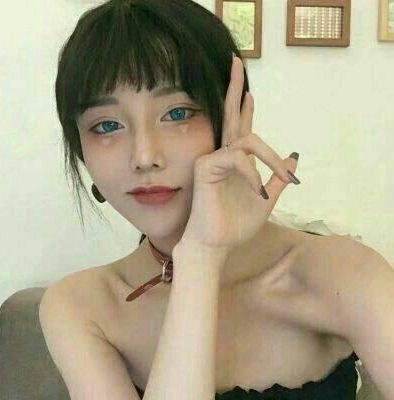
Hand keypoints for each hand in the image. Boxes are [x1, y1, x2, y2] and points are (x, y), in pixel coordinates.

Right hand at [178, 55, 299, 264]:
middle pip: (230, 115)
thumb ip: (277, 178)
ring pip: (246, 139)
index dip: (247, 108)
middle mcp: (223, 154)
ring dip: (269, 156)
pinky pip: (237, 158)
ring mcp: (213, 158)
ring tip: (285, 181)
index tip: (250, 90)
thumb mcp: (266, 200)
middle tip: (234, 60)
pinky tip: (257, 194)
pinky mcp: (207, 167)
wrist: (216, 244)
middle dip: (234, 87)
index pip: (242, 128)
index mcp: (235, 161)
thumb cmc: (236, 224)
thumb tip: (294, 157)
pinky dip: (252, 174)